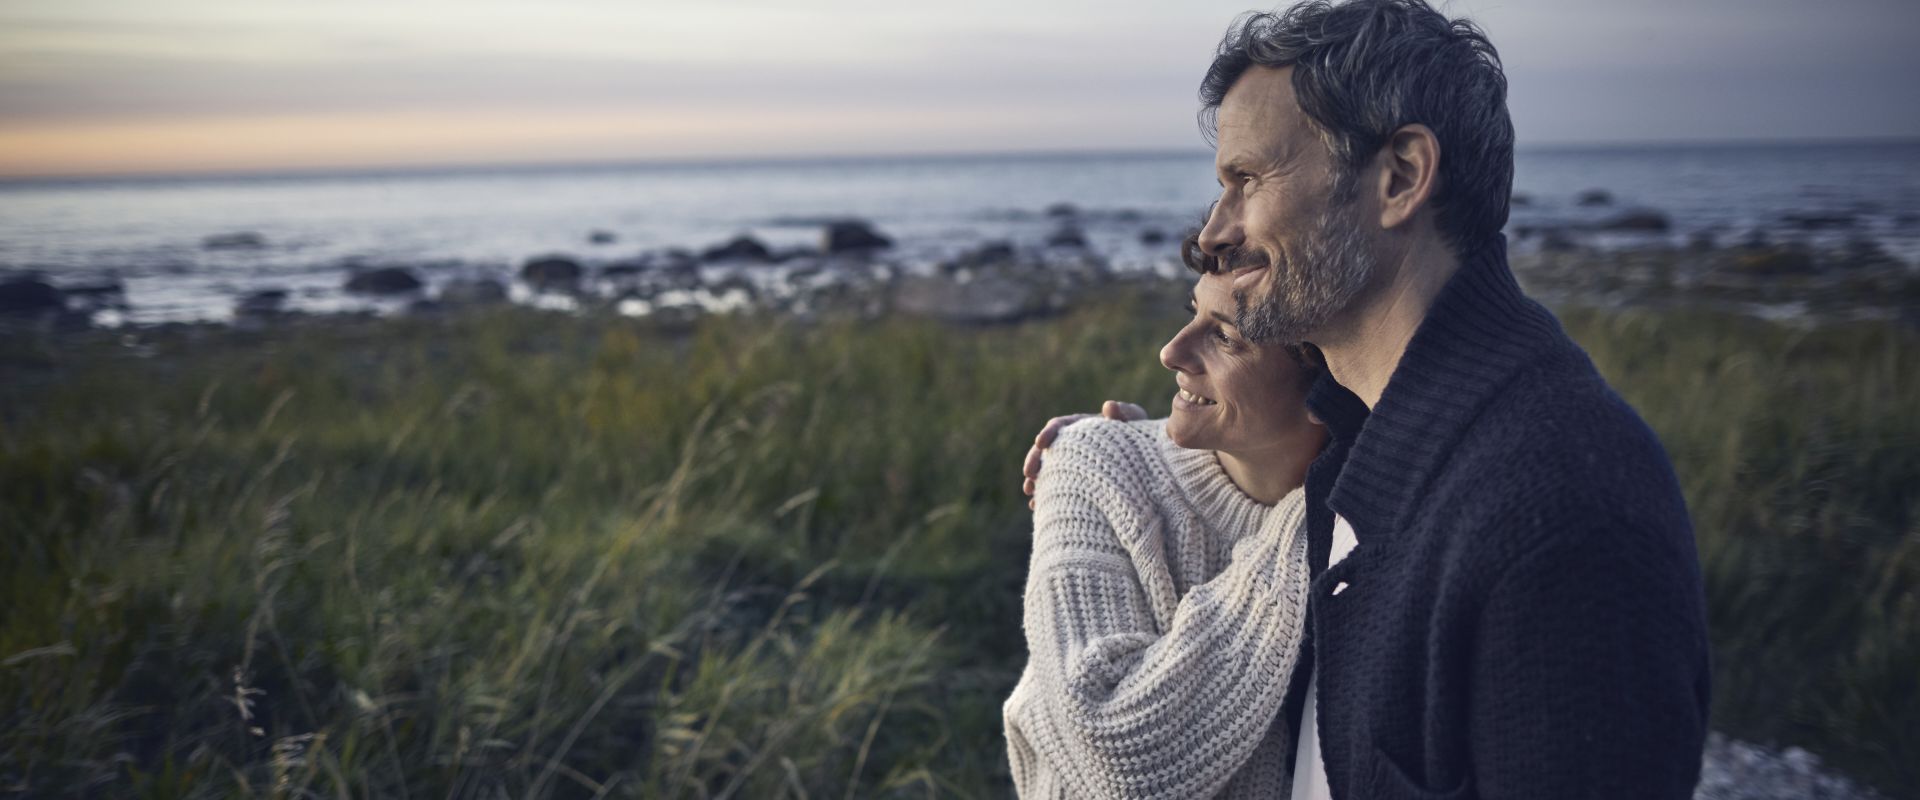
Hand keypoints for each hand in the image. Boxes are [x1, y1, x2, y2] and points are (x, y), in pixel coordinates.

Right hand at [1023, 401, 1147, 509]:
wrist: (1146, 459)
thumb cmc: (1141, 435)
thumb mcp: (1136, 421)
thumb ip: (1125, 413)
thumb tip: (1108, 407)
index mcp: (1080, 427)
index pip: (1058, 426)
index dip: (1047, 433)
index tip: (1040, 443)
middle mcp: (1071, 445)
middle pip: (1045, 450)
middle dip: (1034, 460)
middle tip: (1028, 474)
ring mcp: (1071, 464)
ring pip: (1047, 470)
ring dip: (1035, 480)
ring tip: (1030, 493)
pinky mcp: (1074, 481)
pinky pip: (1055, 488)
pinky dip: (1045, 496)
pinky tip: (1037, 507)